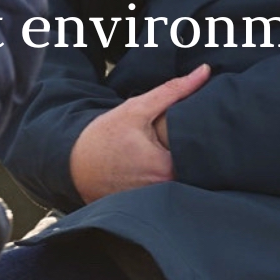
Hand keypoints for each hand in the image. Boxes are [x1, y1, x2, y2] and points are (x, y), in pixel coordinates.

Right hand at [68, 64, 209, 202]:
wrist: (73, 164)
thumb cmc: (104, 137)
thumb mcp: (137, 109)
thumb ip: (173, 91)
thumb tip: (204, 72)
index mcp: (166, 168)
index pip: (204, 153)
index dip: (206, 138)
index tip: (203, 127)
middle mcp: (165, 191)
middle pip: (196, 170)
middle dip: (195, 154)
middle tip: (187, 139)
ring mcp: (156, 203)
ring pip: (184, 182)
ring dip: (184, 168)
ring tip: (173, 152)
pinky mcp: (148, 208)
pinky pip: (170, 193)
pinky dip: (170, 181)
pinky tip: (157, 167)